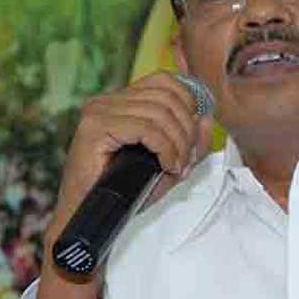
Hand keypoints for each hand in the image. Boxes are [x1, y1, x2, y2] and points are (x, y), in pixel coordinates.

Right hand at [37, 72, 213, 298]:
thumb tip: (207, 117)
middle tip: (186, 160)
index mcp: (120, 101)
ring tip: (177, 167)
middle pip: (167, 96)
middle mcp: (106, 100)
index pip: (165, 80)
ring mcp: (98, 112)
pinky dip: (165, 149)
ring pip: (160, 113)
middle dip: (187, 129)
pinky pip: (146, 129)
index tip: (194, 136)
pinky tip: (166, 166)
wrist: (90, 218)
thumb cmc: (125, 192)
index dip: (189, 103)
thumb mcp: (167, 162)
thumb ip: (189, 141)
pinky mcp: (94, 128)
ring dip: (178, 143)